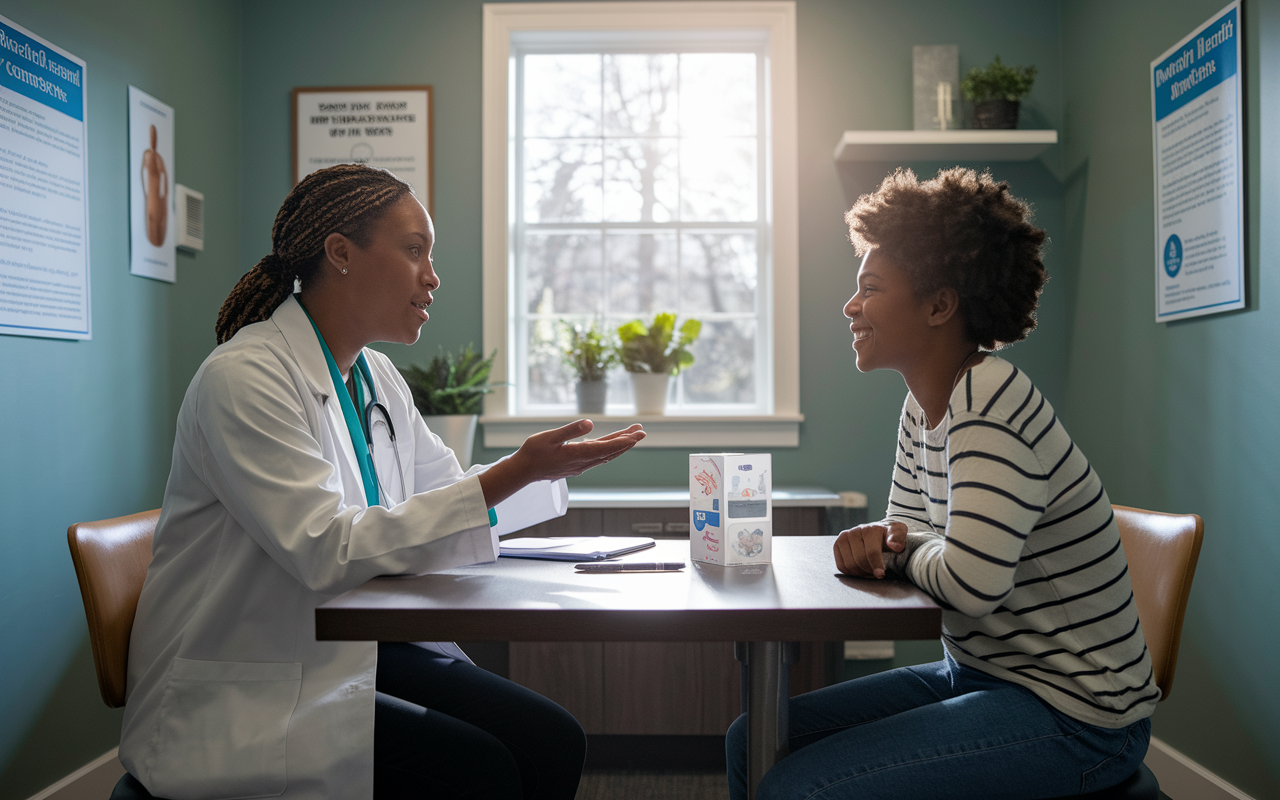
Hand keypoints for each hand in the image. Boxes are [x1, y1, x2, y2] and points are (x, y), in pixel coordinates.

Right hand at [478, 421, 644, 507]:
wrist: (523, 471)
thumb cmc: (533, 452)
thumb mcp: (550, 437)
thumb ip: (571, 430)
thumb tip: (591, 423)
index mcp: (577, 454)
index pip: (606, 447)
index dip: (623, 441)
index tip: (637, 435)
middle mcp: (582, 462)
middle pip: (610, 451)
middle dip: (627, 441)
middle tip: (642, 431)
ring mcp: (580, 466)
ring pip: (605, 455)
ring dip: (620, 445)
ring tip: (632, 435)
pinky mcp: (576, 466)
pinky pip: (598, 458)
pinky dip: (609, 450)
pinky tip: (612, 446)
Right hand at [834, 521, 906, 578]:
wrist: (877, 531)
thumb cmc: (889, 535)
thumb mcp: (899, 532)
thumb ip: (899, 538)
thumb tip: (895, 546)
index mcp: (870, 529)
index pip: (871, 552)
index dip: (877, 566)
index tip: (881, 574)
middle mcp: (855, 531)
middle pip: (859, 560)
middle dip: (869, 570)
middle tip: (876, 573)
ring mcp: (844, 537)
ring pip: (849, 564)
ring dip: (860, 573)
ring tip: (869, 572)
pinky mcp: (837, 544)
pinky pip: (841, 566)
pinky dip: (851, 573)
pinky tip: (860, 570)